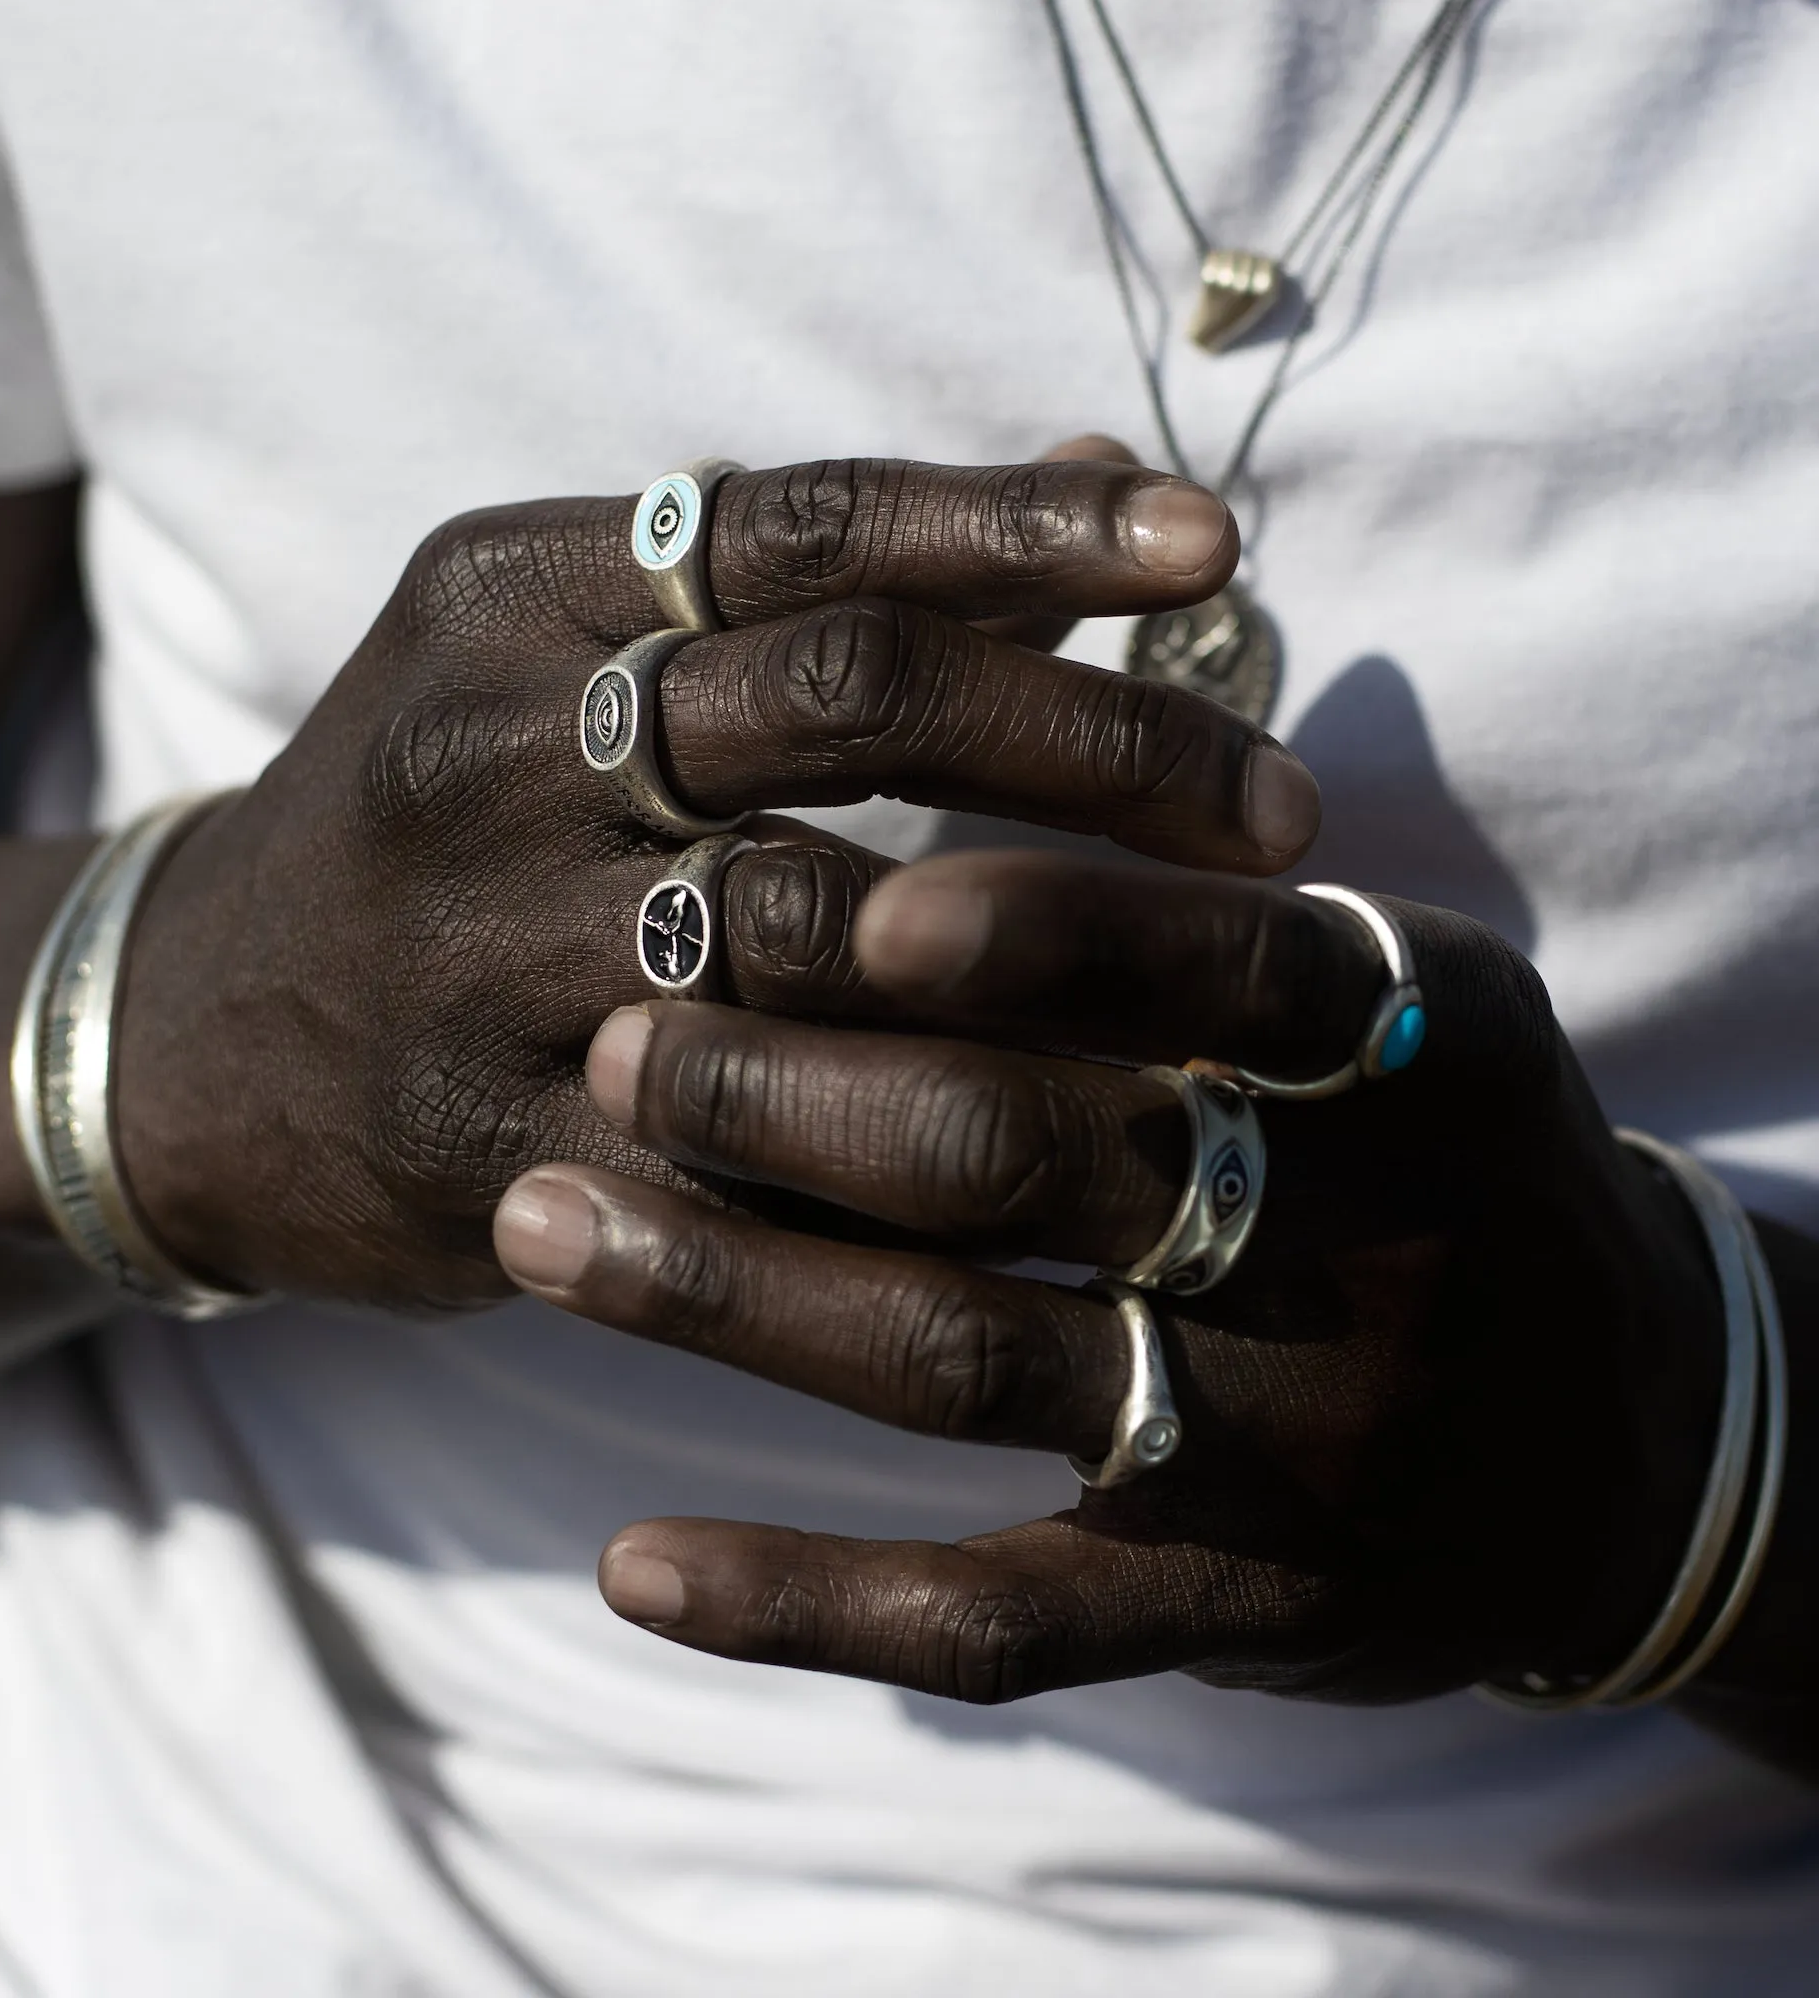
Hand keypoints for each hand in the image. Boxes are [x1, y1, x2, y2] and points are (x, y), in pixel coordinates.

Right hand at [114, 460, 1319, 1309]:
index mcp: (510, 591)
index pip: (805, 524)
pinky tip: (1085, 1151)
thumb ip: (812, 579)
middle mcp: (486, 754)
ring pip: (814, 936)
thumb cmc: (444, 823)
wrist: (195, 1040)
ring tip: (1226, 976)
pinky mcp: (491, 1150)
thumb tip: (1096, 487)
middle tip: (1280, 811)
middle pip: (839, 703)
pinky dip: (932, 1150)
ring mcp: (478, 960)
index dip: (1024, 530)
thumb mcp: (564, 647)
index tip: (1211, 557)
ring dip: (1049, 958)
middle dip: (1091, 750)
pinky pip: (756, 1151)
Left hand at [494, 853, 1725, 1702]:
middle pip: (1038, 1154)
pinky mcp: (1220, 1609)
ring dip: (734, 1296)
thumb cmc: (1441, 1154)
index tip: (815, 872)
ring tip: (541, 1229)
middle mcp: (1368, 1248)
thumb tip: (1057, 532)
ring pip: (968, 1362)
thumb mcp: (1397, 983)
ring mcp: (1290, 1449)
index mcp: (1421, 1047)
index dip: (1021, 919)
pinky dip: (802, 1597)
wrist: (1613, 1447)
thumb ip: (1220, 842)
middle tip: (616, 1038)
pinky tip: (632, 1566)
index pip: (1216, 959)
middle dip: (795, 1092)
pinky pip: (990, 1622)